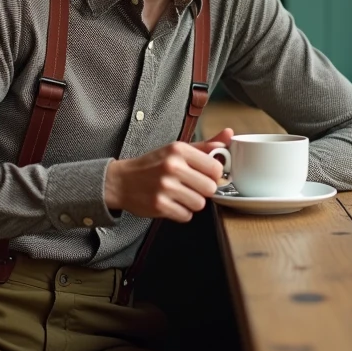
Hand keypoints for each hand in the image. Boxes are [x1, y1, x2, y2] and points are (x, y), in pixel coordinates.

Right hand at [105, 130, 234, 222]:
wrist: (121, 181)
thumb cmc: (153, 165)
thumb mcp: (177, 150)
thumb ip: (206, 146)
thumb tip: (230, 134)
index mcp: (179, 150)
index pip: (216, 168)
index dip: (213, 175)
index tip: (205, 175)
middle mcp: (172, 166)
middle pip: (210, 188)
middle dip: (203, 190)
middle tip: (190, 186)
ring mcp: (165, 187)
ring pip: (200, 204)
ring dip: (192, 203)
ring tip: (180, 195)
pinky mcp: (159, 205)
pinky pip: (186, 215)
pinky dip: (181, 212)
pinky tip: (172, 203)